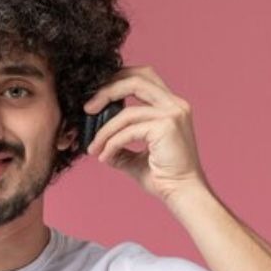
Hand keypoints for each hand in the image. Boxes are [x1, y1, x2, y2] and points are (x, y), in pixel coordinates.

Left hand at [83, 66, 208, 203]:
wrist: (183, 194)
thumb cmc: (164, 177)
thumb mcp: (135, 156)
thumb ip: (118, 144)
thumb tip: (96, 143)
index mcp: (171, 105)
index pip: (143, 77)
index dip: (117, 79)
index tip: (96, 98)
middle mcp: (175, 104)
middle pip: (136, 79)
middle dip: (107, 89)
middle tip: (87, 108)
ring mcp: (173, 113)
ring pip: (127, 111)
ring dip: (104, 129)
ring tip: (93, 147)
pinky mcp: (167, 127)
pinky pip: (128, 131)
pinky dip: (112, 143)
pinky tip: (104, 157)